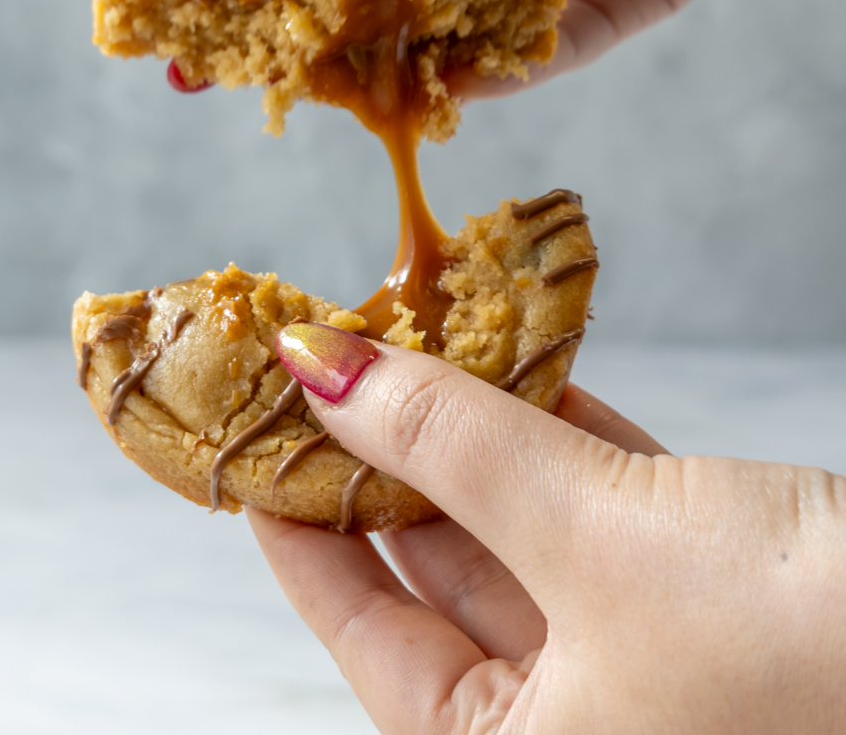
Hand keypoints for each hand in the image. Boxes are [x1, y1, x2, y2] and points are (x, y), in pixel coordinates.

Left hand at [249, 329, 845, 732]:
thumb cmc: (813, 655)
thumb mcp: (593, 538)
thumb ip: (448, 446)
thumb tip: (319, 365)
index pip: (361, 627)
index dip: (294, 519)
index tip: (250, 437)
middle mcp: (570, 718)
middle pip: (431, 565)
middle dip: (380, 455)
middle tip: (324, 366)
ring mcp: (638, 649)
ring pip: (516, 519)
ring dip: (468, 426)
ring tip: (403, 343)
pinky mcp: (703, 582)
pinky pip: (596, 498)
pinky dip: (555, 426)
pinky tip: (508, 360)